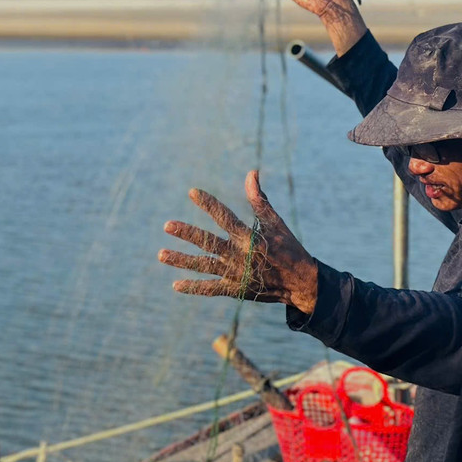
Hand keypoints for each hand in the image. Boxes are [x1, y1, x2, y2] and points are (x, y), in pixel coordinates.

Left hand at [158, 170, 318, 315]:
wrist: (300, 283)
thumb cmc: (287, 248)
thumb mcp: (276, 223)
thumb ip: (259, 200)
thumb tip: (251, 172)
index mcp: (249, 237)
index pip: (225, 217)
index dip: (209, 204)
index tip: (192, 192)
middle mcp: (239, 255)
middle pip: (208, 243)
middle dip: (187, 233)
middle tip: (167, 225)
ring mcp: (236, 274)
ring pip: (204, 266)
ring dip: (181, 260)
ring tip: (161, 254)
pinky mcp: (235, 289)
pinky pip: (211, 289)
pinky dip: (193, 287)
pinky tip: (175, 284)